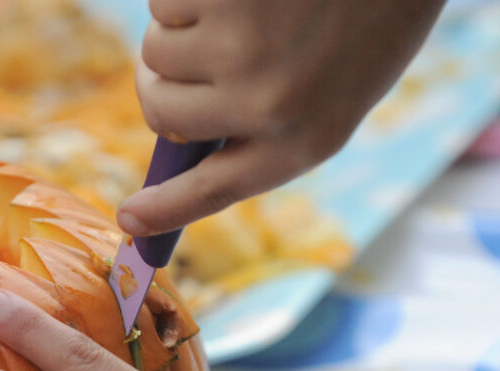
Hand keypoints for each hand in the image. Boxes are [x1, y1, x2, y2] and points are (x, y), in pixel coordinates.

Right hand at [117, 0, 444, 235]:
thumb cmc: (369, 10)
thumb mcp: (337, 86)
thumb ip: (262, 119)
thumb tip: (174, 133)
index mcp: (305, 139)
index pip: (215, 189)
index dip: (167, 209)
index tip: (129, 220)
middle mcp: (268, 106)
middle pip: (160, 111)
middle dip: (161, 80)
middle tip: (195, 52)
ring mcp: (241, 49)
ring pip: (154, 51)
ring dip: (180, 25)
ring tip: (243, 5)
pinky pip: (160, 3)